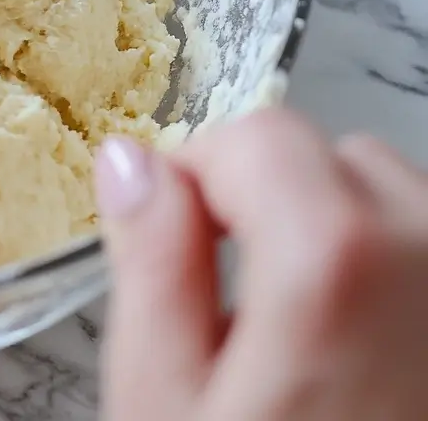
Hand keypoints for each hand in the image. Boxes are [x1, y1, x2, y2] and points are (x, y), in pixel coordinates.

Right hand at [98, 109, 427, 420]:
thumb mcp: (164, 396)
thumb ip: (152, 264)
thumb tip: (131, 164)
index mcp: (334, 261)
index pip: (257, 134)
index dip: (197, 175)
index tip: (176, 241)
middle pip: (333, 155)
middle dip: (272, 201)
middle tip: (235, 301)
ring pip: (393, 199)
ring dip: (340, 234)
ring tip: (304, 330)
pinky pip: (427, 249)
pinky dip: (391, 271)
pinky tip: (360, 346)